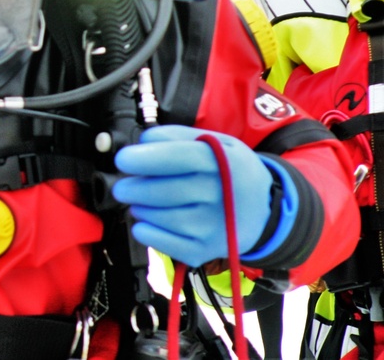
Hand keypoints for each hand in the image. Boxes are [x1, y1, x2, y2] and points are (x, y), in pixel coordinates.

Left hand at [112, 125, 273, 266]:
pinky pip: (159, 241)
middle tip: (124, 185)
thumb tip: (142, 141)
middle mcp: (219, 196)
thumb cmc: (230, 172)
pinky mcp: (203, 250)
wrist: (264, 211)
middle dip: (132, 187)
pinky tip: (149, 219)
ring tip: (142, 200)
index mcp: (222, 163)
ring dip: (138, 207)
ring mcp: (212, 227)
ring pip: (157, 216)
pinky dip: (144, 229)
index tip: (122, 160)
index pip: (177, 159)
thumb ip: (177, 136)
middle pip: (161, 191)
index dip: (144, 159)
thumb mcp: (216, 142)